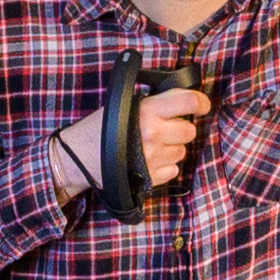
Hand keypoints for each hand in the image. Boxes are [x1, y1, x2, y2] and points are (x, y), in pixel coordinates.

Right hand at [85, 79, 207, 198]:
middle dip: (181, 129)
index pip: (188, 102)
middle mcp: (153, 134)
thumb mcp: (123, 106)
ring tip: (153, 146)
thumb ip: (153, 103)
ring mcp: (154, 158)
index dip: (201, 102)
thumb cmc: (97, 129)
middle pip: (190, 130)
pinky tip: (150, 160)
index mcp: (147, 111)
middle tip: (166, 128)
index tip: (202, 105)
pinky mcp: (152, 177)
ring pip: (182, 151)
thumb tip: (180, 102)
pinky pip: (174, 170)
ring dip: (172, 148)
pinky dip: (166, 166)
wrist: (77, 157)